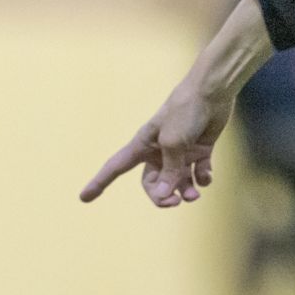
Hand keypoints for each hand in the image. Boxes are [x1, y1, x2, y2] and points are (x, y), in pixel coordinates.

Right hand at [79, 79, 228, 207]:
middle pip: (154, 184)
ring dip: (185, 192)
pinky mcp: (200, 151)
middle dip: (163, 196)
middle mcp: (159, 152)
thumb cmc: (185, 111)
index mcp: (142, 146)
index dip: (99, 182)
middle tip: (175, 202)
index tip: (83, 198)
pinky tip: (205, 175)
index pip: (115, 167)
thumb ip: (169, 171)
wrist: (211, 92)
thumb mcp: (173, 143)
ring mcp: (180, 152)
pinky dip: (202, 179)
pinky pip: (198, 174)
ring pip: (178, 183)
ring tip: (194, 195)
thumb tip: (165, 196)